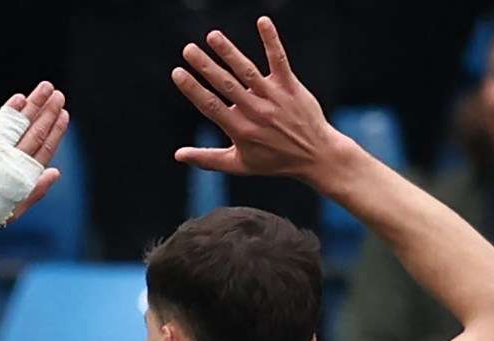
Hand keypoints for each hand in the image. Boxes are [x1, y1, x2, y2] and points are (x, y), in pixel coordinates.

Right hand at [171, 17, 346, 181]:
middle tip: (188, 49)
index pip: (211, 106)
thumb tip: (178, 155)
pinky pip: (279, 60)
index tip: (178, 73)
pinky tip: (262, 21)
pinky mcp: (291, 86)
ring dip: (229, 52)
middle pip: (226, 85)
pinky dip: (271, 41)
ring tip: (212, 36)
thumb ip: (207, 158)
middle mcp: (256, 112)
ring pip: (248, 71)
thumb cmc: (274, 161)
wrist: (316, 155)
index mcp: (240, 130)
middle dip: (205, 66)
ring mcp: (274, 97)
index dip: (193, 89)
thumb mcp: (239, 165)